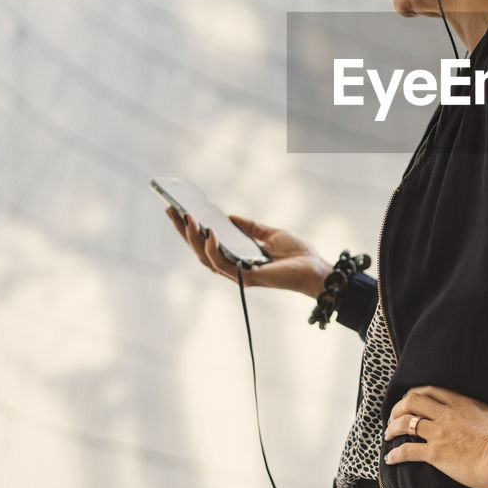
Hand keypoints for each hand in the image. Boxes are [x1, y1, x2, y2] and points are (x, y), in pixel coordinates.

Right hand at [166, 208, 332, 298]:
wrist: (315, 268)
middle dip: (184, 232)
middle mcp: (233, 266)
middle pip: (200, 250)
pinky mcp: (246, 277)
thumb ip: (249, 227)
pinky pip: (223, 264)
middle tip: (171, 211)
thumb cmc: (296, 253)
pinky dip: (213, 249)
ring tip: (187, 218)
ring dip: (194, 238)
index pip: (207, 244)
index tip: (178, 210)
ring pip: (206, 258)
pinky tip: (211, 231)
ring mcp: (238, 273)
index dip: (191, 230)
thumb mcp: (269, 233)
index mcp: (237, 256)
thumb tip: (228, 216)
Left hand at [383, 385, 487, 487]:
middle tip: (393, 418)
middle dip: (398, 408)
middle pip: (412, 401)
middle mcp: (445, 413)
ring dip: (392, 428)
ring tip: (387, 435)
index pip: (429, 390)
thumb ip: (476, 411)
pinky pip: (408, 450)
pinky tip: (389, 459)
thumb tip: (475, 414)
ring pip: (405, 422)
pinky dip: (395, 454)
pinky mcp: (435, 453)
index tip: (408, 401)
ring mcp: (439, 432)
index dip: (414, 394)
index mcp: (459, 402)